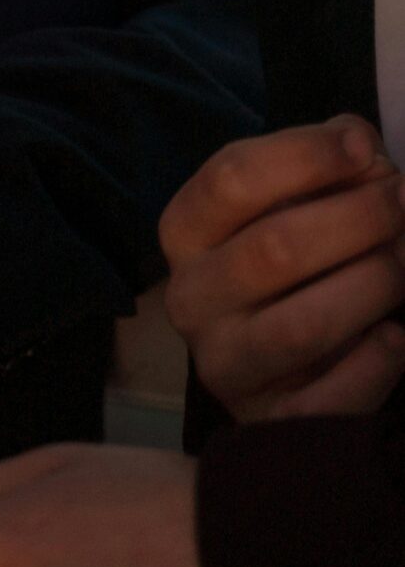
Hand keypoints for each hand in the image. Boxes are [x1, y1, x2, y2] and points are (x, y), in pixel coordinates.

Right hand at [161, 114, 404, 421]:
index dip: (307, 155)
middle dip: (360, 219)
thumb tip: (360, 144)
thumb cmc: (291, 260)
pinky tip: (395, 337)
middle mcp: (190, 298)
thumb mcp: (291, 200)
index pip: (231, 178)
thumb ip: (322, 162)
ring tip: (404, 265)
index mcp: (184, 231)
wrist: (283, 365)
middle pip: (275, 248)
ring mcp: (223, 364)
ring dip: (374, 286)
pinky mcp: (266, 422)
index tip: (366, 149)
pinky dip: (377, 363)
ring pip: (304, 324)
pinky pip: (329, 399)